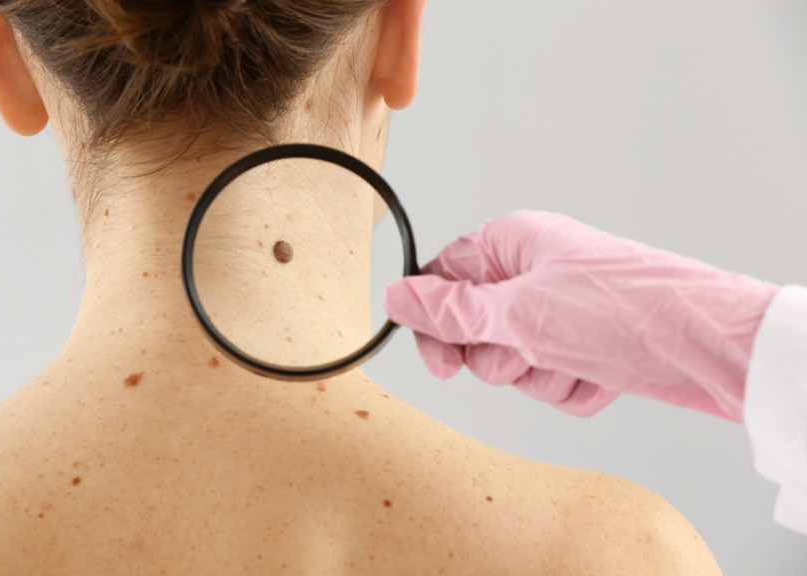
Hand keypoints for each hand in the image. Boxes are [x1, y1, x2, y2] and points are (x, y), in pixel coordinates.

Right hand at [383, 211, 777, 420]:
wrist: (706, 347)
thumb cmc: (623, 310)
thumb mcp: (519, 312)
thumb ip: (450, 310)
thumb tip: (396, 297)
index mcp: (510, 244)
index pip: (442, 280)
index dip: (436, 325)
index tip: (443, 363)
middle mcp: (531, 274)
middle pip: (473, 330)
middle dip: (499, 356)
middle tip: (526, 351)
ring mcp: (559, 313)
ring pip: (512, 363)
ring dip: (540, 376)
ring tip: (574, 361)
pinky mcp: (583, 348)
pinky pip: (549, 382)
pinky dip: (570, 388)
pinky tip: (598, 374)